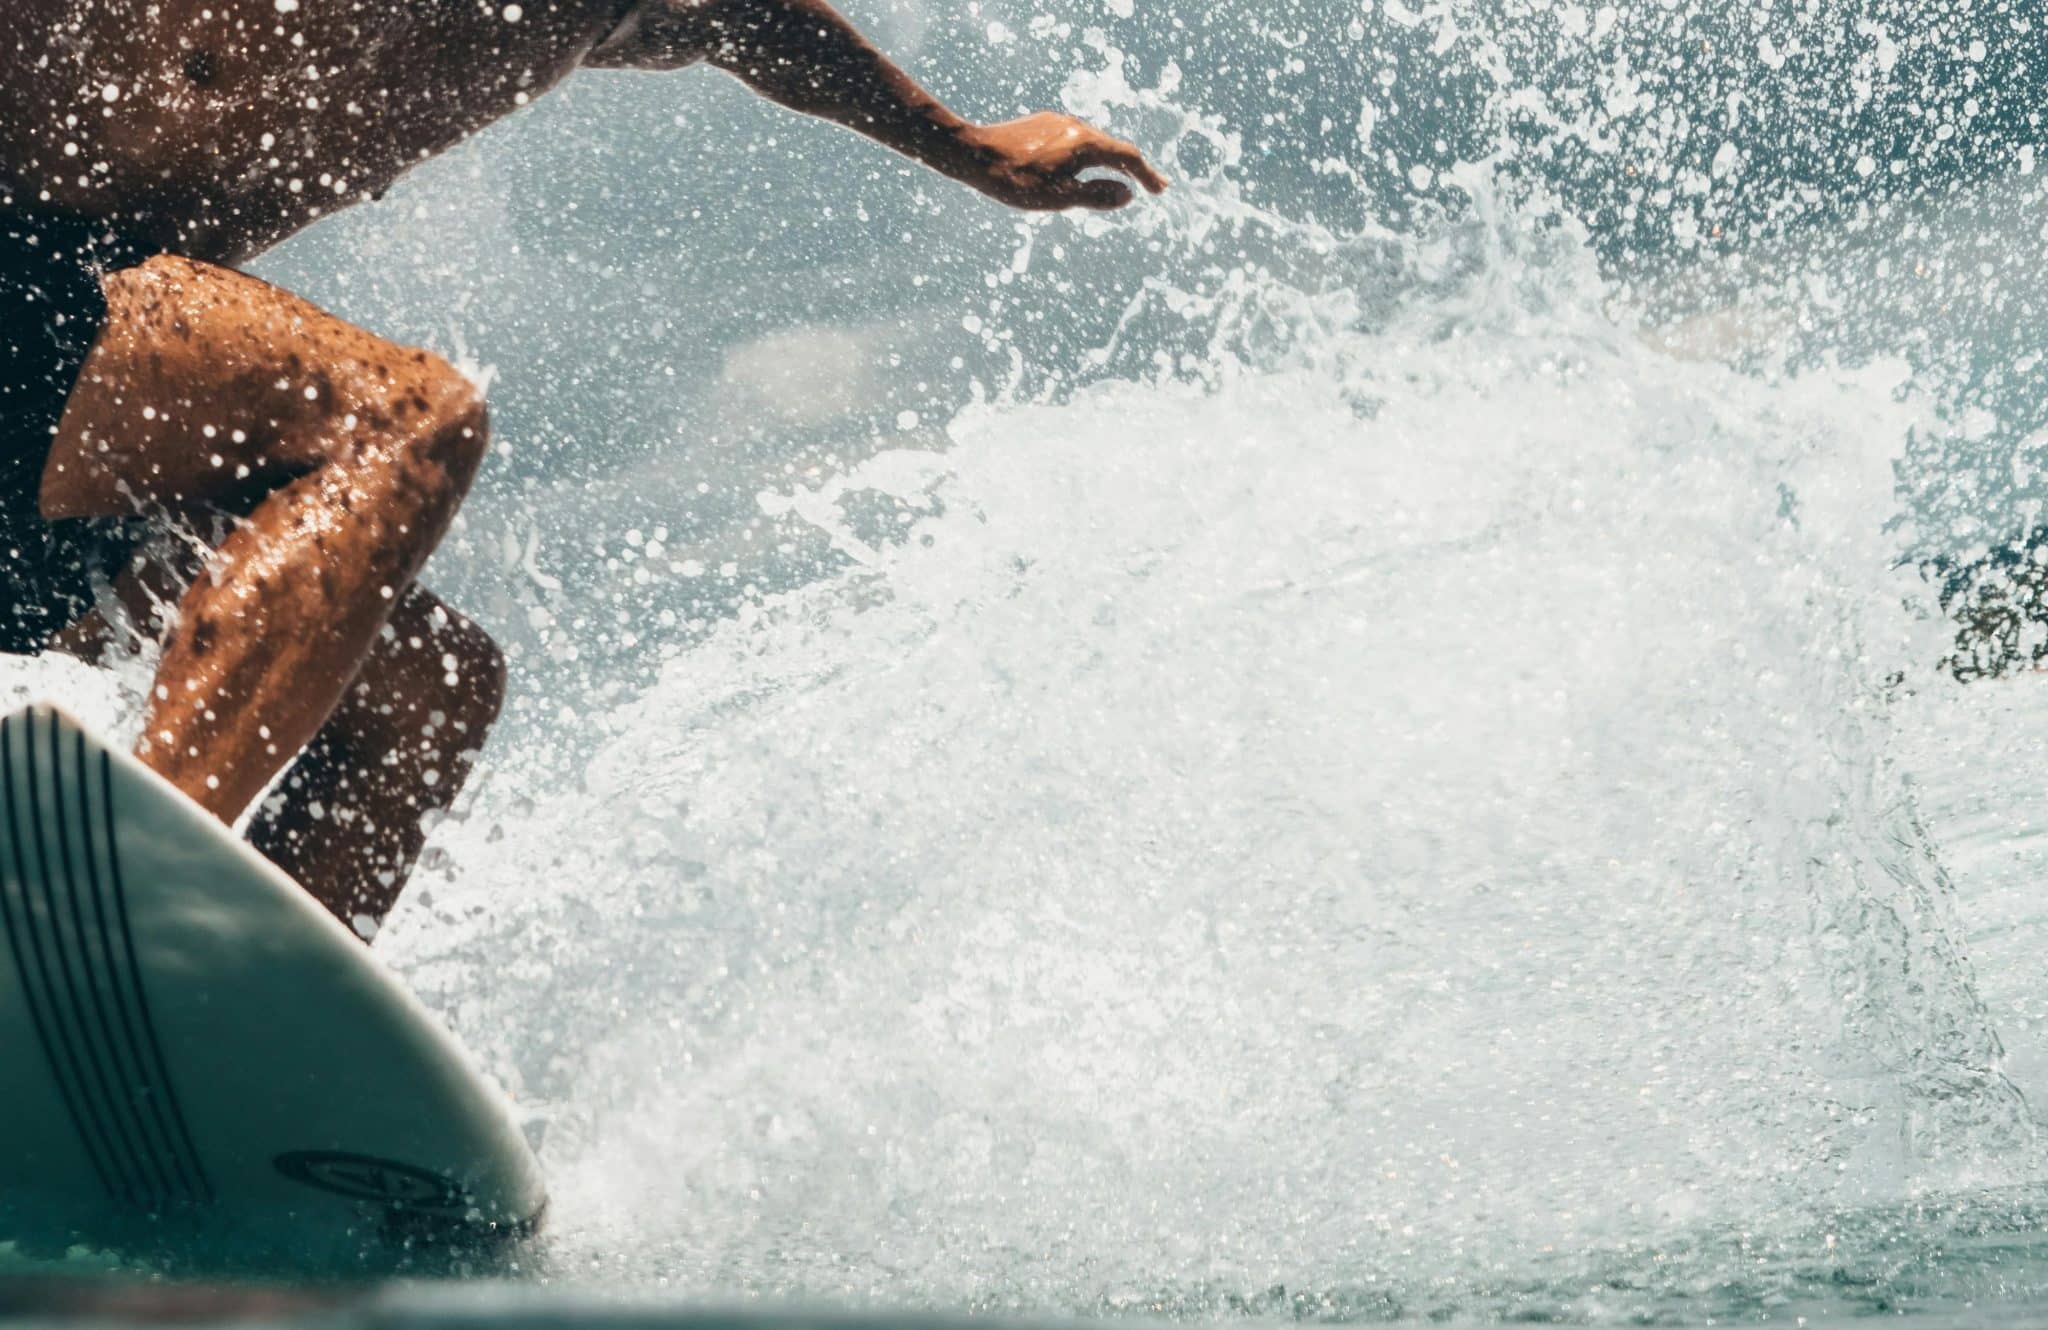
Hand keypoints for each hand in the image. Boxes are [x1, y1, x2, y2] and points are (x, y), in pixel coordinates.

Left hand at [956, 112, 1168, 210]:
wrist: (973, 153)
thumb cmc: (1015, 181)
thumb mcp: (1059, 197)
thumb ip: (1096, 196)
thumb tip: (1128, 194)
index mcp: (1085, 143)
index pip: (1127, 157)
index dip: (1147, 175)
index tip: (1160, 190)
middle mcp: (1076, 126)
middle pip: (1112, 147)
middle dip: (1133, 168)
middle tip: (1152, 186)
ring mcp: (1057, 122)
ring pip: (1092, 142)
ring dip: (1109, 161)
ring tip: (1119, 179)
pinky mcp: (1041, 124)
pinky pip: (1073, 140)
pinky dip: (1087, 155)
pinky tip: (1079, 167)